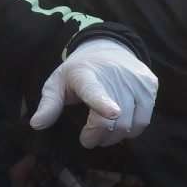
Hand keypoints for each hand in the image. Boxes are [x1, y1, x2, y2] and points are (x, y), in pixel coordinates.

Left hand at [29, 39, 157, 147]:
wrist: (107, 48)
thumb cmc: (79, 71)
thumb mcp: (57, 83)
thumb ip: (49, 104)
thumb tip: (36, 125)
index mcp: (87, 75)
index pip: (95, 90)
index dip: (104, 103)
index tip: (112, 112)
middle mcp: (115, 76)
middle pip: (114, 119)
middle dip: (99, 136)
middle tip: (88, 139)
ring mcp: (136, 80)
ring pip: (131, 123)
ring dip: (116, 137)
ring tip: (103, 133)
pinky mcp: (150, 85)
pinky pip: (144, 119)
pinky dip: (132, 129)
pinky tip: (120, 125)